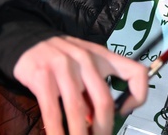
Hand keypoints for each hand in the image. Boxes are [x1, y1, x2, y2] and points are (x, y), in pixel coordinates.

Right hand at [13, 35, 147, 134]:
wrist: (28, 41)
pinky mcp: (42, 77)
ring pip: (77, 110)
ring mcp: (64, 68)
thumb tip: (97, 122)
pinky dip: (57, 131)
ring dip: (80, 134)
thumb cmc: (63, 58)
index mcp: (104, 56)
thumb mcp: (85, 66)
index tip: (126, 111)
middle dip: (104, 128)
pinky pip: (52, 111)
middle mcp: (87, 60)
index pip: (136, 72)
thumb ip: (93, 90)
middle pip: (104, 101)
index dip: (138, 95)